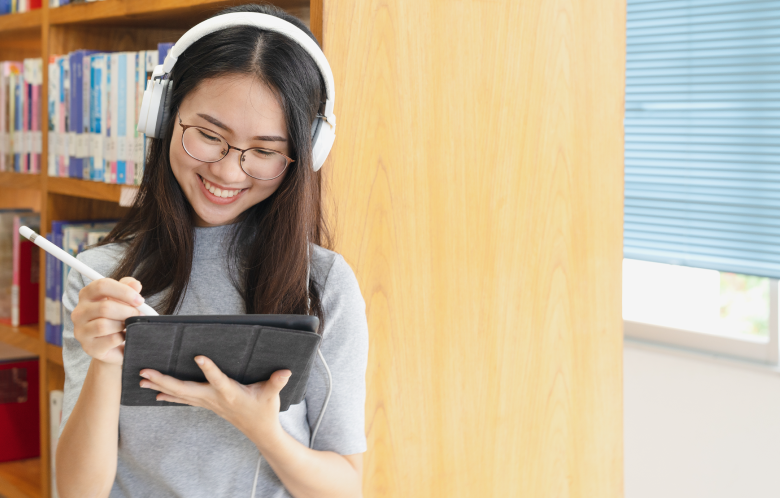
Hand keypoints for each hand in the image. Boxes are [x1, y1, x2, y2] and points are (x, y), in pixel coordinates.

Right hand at [70, 277, 144, 365]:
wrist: (114, 345)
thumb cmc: (118, 317)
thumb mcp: (123, 299)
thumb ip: (129, 288)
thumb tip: (135, 284)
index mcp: (86, 295)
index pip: (102, 286)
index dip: (123, 291)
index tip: (139, 300)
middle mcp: (79, 312)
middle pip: (104, 307)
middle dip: (128, 311)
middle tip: (139, 314)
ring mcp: (81, 331)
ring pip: (104, 325)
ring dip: (123, 324)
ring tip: (129, 325)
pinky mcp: (89, 347)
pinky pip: (110, 340)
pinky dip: (122, 337)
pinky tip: (124, 336)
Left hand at [138, 357, 290, 442]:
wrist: (259, 431)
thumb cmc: (265, 410)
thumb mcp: (272, 395)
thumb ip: (277, 382)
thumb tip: (286, 371)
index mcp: (230, 393)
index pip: (218, 380)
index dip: (209, 369)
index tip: (198, 357)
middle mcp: (215, 399)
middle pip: (185, 389)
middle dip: (164, 380)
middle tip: (145, 372)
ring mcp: (208, 403)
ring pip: (179, 394)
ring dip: (160, 387)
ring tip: (141, 380)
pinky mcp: (206, 404)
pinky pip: (183, 399)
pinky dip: (168, 396)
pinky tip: (155, 393)